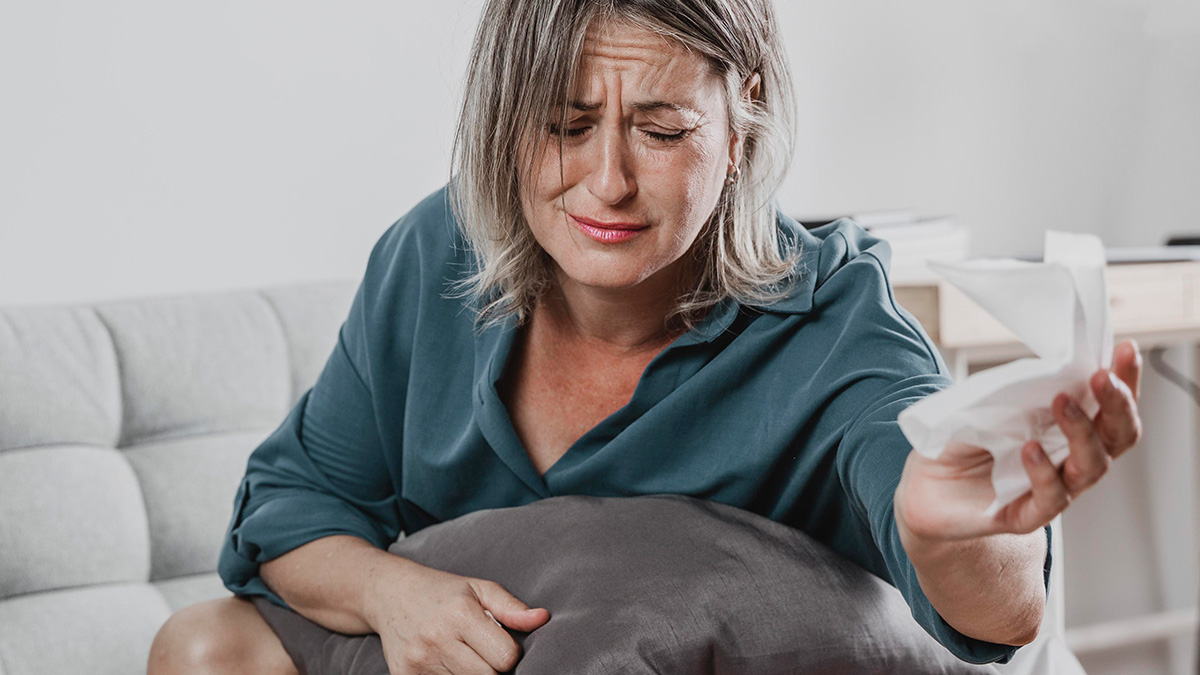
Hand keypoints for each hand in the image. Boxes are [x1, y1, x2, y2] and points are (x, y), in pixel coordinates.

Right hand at [362, 559, 549, 673]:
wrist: (389, 594)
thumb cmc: (443, 592)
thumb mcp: (479, 589)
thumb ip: (511, 607)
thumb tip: (542, 619)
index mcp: (460, 614)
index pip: (505, 657)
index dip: (509, 653)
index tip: (500, 643)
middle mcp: (437, 638)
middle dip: (492, 668)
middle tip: (483, 652)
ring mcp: (418, 662)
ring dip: (470, 674)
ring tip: (463, 654)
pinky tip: (445, 663)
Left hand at [895, 340, 1142, 543]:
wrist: (922, 486)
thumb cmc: (960, 441)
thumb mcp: (986, 404)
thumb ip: (1018, 390)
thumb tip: (1049, 367)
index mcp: (1068, 430)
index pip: (1110, 406)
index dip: (1125, 380)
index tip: (1126, 349)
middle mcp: (1070, 461)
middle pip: (1118, 436)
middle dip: (1118, 404)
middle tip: (1103, 376)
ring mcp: (1053, 490)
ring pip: (1091, 467)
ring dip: (1081, 431)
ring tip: (1063, 402)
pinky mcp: (1025, 516)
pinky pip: (1049, 498)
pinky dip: (1043, 471)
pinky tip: (1030, 448)